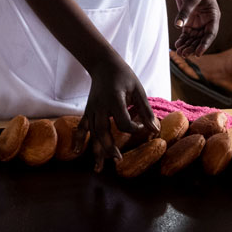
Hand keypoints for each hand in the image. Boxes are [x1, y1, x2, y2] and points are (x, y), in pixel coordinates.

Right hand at [76, 53, 158, 171]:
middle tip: (119, 159)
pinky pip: (81, 126)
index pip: (123, 122)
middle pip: (103, 131)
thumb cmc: (123, 76)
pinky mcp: (87, 111)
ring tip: (99, 168)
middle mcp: (100, 106)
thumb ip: (146, 110)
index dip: (134, 128)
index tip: (143, 126)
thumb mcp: (138, 89)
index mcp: (114, 99)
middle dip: (110, 147)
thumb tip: (155, 130)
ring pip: (92, 132)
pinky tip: (76, 152)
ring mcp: (92, 109)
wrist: (103, 63)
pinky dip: (78, 139)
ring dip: (96, 150)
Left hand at [171, 0, 218, 56]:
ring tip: (180, 52)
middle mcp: (206, 20)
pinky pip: (186, 32)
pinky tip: (177, 45)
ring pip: (193, 37)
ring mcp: (197, 20)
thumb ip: (185, 13)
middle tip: (184, 54)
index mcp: (213, 16)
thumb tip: (179, 26)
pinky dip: (182, 39)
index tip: (198, 53)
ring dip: (187, 45)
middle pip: (201, 38)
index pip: (210, 34)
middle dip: (193, 47)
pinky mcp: (188, 18)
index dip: (204, 45)